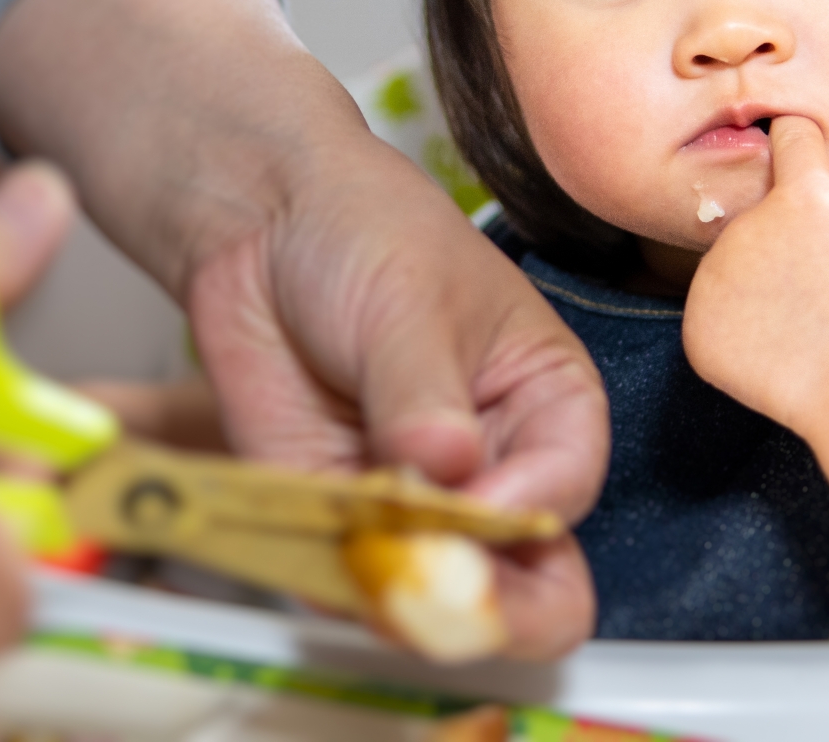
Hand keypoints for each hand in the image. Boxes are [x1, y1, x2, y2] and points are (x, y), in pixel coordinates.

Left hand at [183, 136, 602, 657]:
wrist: (263, 227)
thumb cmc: (365, 236)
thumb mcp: (408, 303)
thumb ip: (423, 396)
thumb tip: (446, 471)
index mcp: (549, 408)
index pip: (566, 492)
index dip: (521, 515)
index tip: (465, 503)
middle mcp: (495, 473)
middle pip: (530, 582)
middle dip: (487, 602)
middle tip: (433, 586)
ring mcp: (418, 507)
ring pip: (437, 601)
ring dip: (399, 599)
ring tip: (359, 561)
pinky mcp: (341, 523)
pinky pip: (349, 586)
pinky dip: (332, 587)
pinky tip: (311, 554)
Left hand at [683, 115, 828, 436]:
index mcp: (799, 196)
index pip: (790, 139)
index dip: (802, 145)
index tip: (810, 161)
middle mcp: (747, 228)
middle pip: (756, 217)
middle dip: (782, 237)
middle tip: (822, 279)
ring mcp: (715, 278)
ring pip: (731, 267)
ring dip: (755, 283)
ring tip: (802, 319)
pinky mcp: (697, 326)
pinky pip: (711, 318)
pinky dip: (735, 330)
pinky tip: (775, 347)